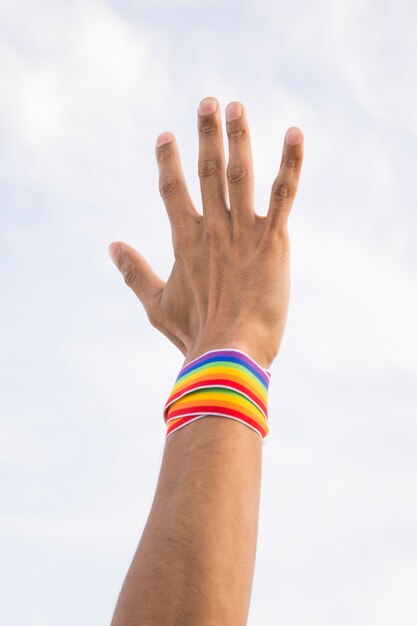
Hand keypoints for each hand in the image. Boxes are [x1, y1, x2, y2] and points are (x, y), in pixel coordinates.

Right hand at [108, 97, 302, 368]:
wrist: (229, 353)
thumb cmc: (194, 333)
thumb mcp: (155, 304)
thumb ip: (133, 271)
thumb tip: (112, 245)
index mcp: (183, 241)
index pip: (172, 190)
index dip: (168, 162)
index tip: (166, 137)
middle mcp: (212, 228)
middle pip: (208, 171)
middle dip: (207, 134)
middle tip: (208, 101)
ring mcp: (243, 232)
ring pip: (241, 174)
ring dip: (239, 138)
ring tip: (236, 107)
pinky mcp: (273, 241)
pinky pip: (283, 194)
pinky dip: (290, 163)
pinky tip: (294, 133)